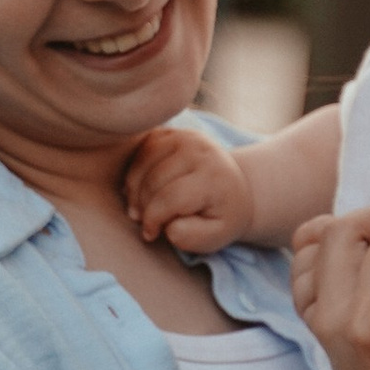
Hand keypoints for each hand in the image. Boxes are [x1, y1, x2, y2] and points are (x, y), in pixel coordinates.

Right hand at [124, 125, 253, 254]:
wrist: (234, 186)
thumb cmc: (221, 215)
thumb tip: (167, 226)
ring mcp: (183, 136)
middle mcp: (199, 149)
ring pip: (142, 164)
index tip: (151, 234)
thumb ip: (192, 237)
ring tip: (141, 208)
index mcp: (213, 176)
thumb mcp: (215, 236)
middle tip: (146, 223)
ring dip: (134, 190)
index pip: (170, 198)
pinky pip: (140, 151)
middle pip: (153, 181)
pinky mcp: (171, 132)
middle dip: (142, 207)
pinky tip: (142, 189)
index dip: (153, 220)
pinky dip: (135, 173)